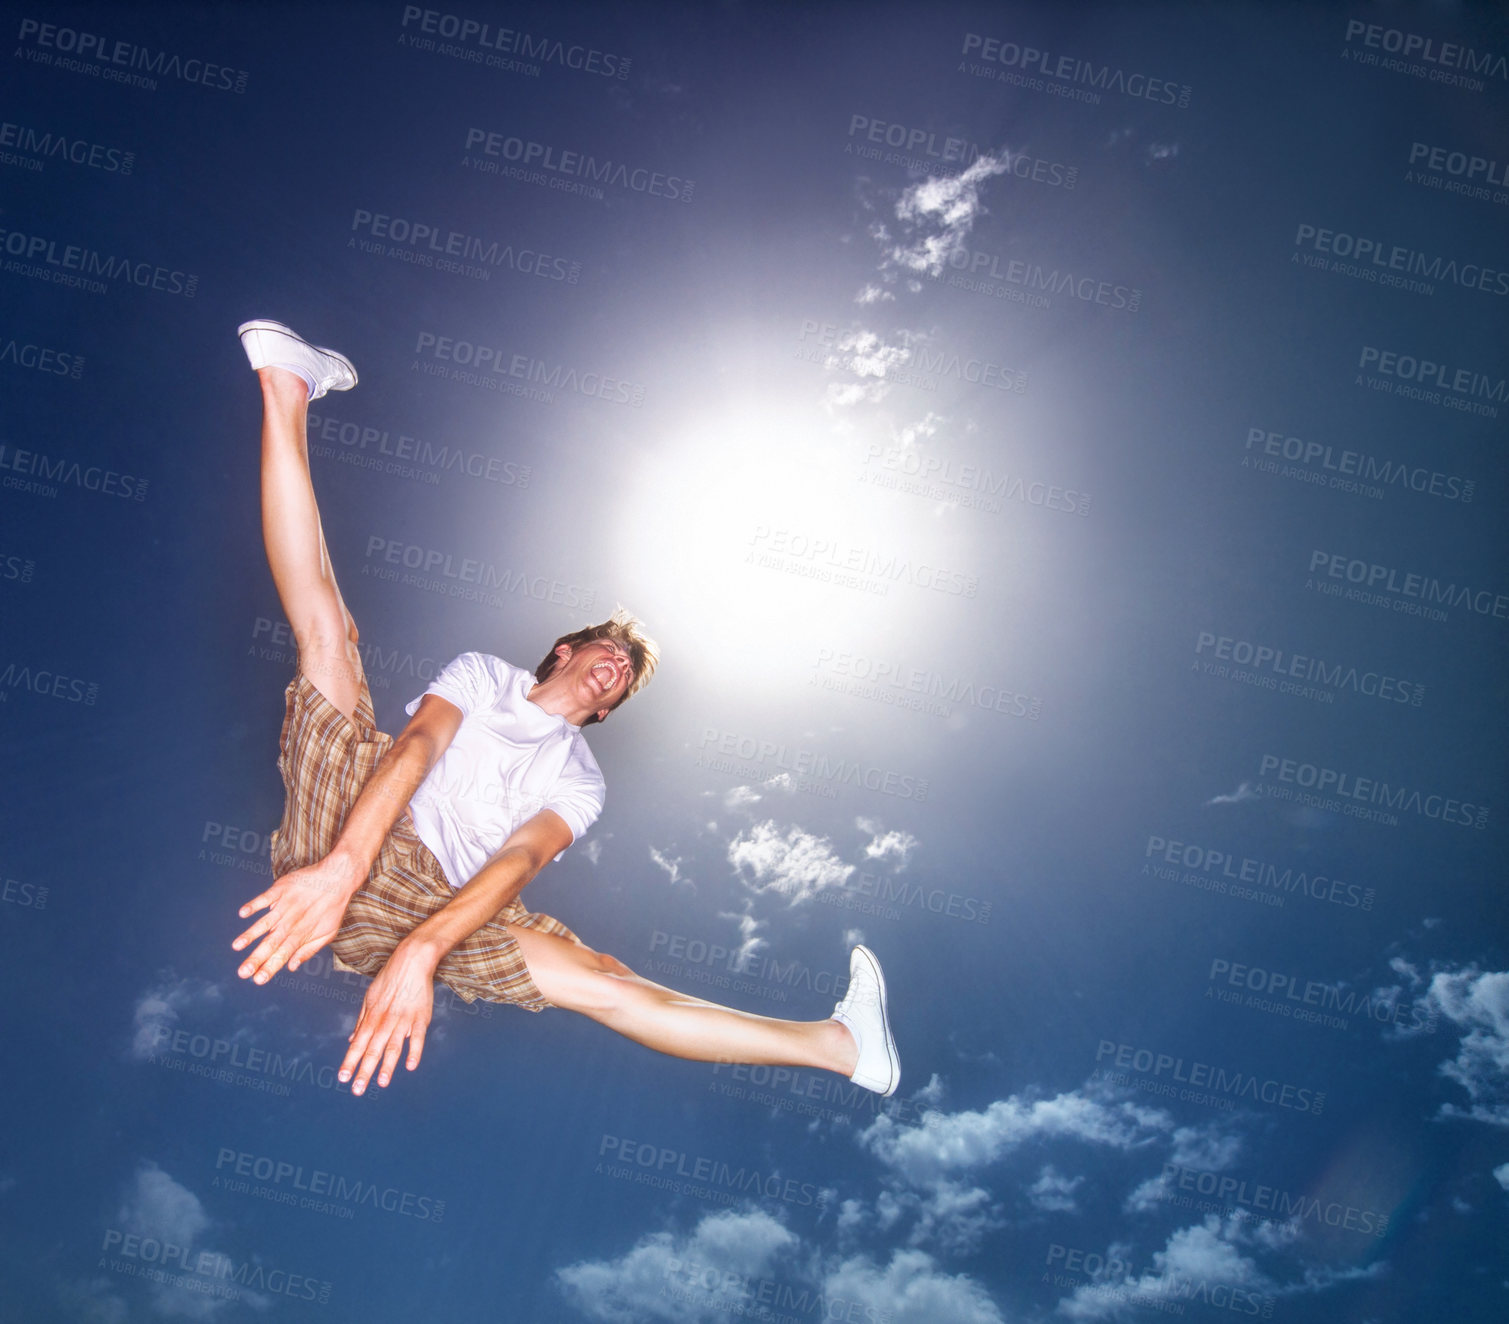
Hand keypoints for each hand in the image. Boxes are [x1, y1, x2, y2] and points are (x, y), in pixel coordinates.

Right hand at [233, 852, 363, 983]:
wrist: (338, 878)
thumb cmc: (332, 909)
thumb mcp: (327, 933)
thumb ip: (307, 950)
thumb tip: (290, 967)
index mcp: (300, 934)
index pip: (282, 955)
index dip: (270, 967)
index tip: (257, 980)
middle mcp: (291, 922)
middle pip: (271, 943)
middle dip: (256, 958)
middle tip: (242, 972)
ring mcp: (285, 906)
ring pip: (265, 922)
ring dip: (251, 934)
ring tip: (237, 946)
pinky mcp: (281, 889)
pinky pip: (265, 898)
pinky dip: (255, 905)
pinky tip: (243, 913)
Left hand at [339, 940, 436, 1094]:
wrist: (411, 961)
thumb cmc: (389, 979)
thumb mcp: (370, 998)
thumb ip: (361, 1021)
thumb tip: (352, 1040)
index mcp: (371, 1017)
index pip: (358, 1044)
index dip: (350, 1061)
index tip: (342, 1078)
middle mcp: (385, 1022)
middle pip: (373, 1050)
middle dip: (364, 1071)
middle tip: (357, 1090)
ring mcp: (404, 1021)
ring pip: (394, 1047)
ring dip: (388, 1066)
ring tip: (382, 1083)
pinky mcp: (421, 1018)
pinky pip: (418, 1038)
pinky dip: (414, 1052)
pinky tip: (411, 1066)